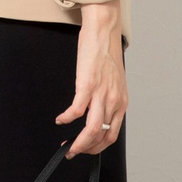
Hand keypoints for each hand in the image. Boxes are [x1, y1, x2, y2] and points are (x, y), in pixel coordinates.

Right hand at [55, 3, 126, 157]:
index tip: (86, 149)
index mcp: (121, 101)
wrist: (104, 30)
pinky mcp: (87, 84)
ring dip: (78, 143)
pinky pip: (76, 110)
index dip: (97, 147)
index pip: (112, 135)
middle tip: (73, 151)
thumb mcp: (114, 79)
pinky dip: (66, 119)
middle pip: (102, 136)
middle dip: (86, 149)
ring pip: (92, 130)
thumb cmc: (106, 51)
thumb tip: (99, 110)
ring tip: (67, 145)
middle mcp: (114, 100)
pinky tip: (60, 119)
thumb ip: (109, 97)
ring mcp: (101, 93)